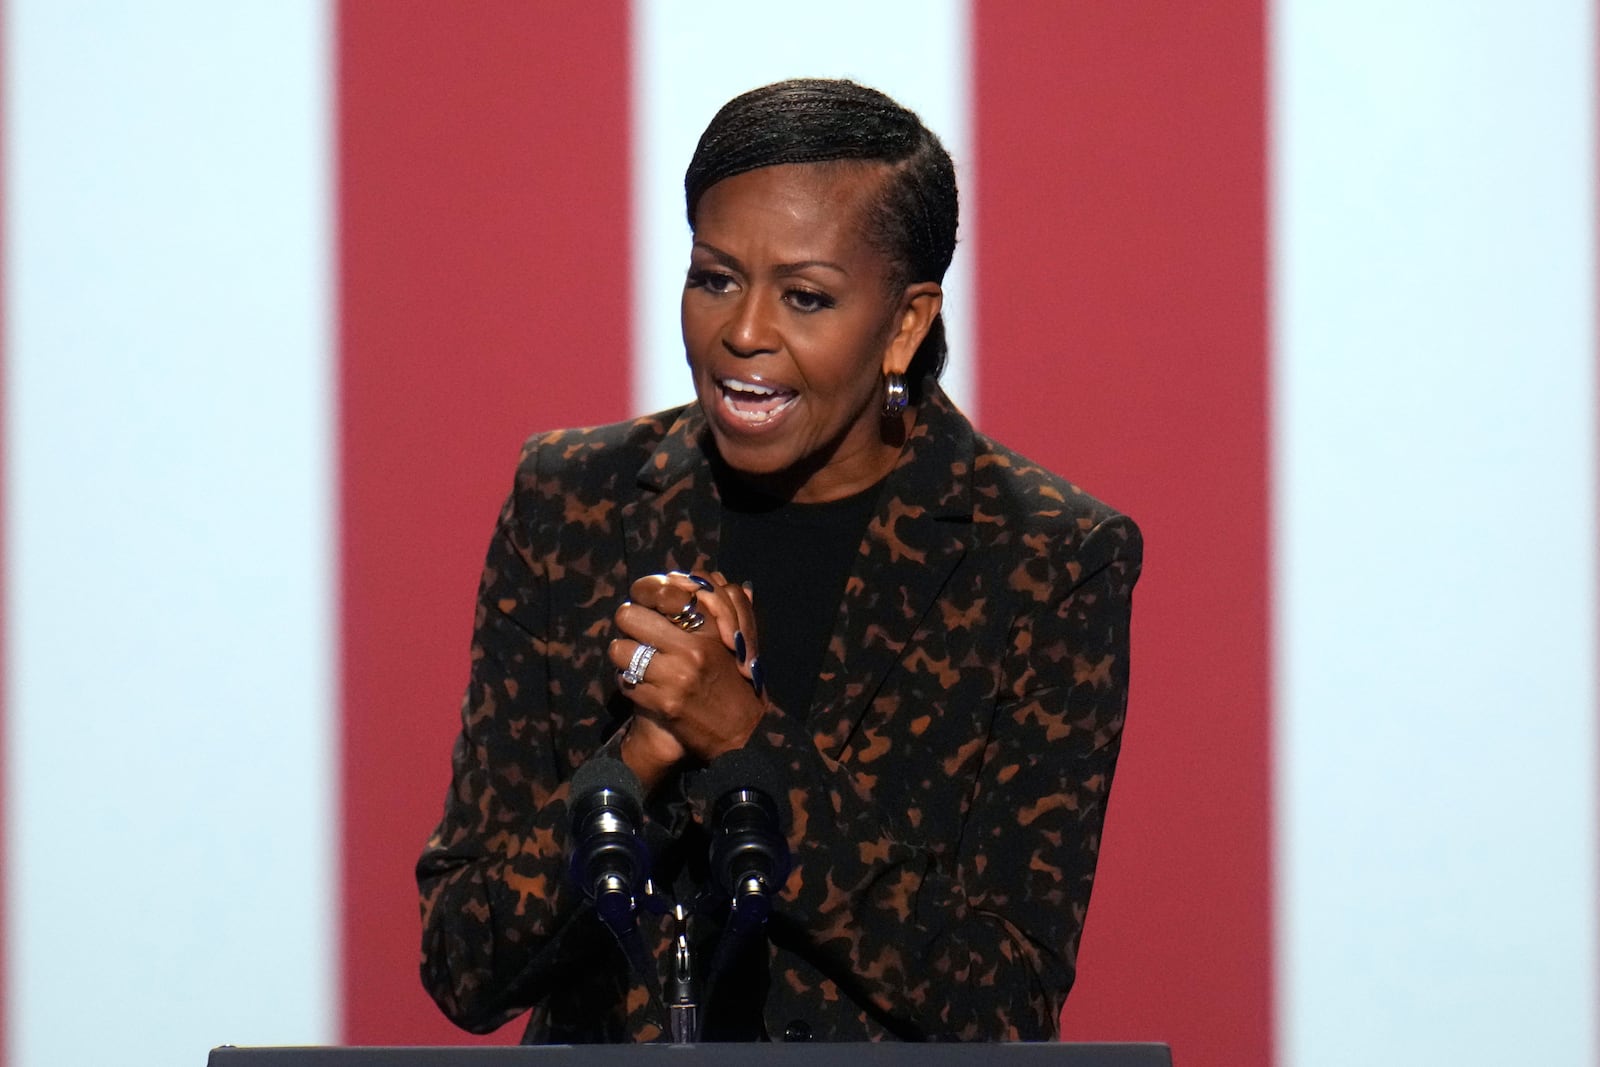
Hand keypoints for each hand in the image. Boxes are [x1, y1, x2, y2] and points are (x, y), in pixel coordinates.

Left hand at [609, 572, 763, 768]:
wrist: (740, 736)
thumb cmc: (738, 684)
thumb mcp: (738, 642)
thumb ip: (724, 608)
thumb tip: (701, 578)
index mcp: (710, 630)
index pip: (664, 592)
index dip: (647, 593)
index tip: (649, 604)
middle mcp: (691, 650)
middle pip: (629, 615)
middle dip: (629, 623)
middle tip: (638, 633)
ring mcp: (674, 677)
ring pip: (620, 650)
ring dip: (625, 656)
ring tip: (637, 661)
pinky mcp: (661, 704)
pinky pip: (625, 681)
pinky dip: (629, 683)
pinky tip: (642, 685)